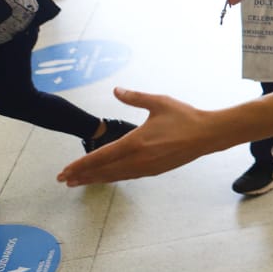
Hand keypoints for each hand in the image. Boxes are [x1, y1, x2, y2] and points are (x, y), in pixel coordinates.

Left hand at [58, 88, 212, 185]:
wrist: (208, 135)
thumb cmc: (185, 117)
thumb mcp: (158, 102)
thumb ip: (134, 97)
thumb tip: (116, 89)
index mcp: (136, 142)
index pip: (101, 156)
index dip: (80, 164)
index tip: (64, 171)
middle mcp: (139, 159)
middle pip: (104, 171)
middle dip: (82, 176)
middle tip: (64, 180)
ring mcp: (147, 168)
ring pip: (115, 176)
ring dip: (96, 179)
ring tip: (80, 181)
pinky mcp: (156, 171)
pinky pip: (128, 176)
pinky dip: (114, 177)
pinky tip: (109, 176)